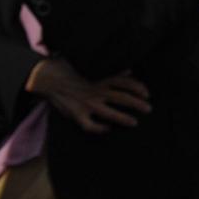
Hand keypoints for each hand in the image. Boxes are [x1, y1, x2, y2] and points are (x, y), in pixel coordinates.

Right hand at [27, 59, 151, 133]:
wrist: (49, 79)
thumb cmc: (73, 73)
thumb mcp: (94, 69)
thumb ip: (112, 73)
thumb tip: (130, 71)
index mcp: (101, 80)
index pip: (124, 83)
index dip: (137, 87)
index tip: (147, 93)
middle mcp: (96, 91)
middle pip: (121, 97)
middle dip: (136, 104)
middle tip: (148, 109)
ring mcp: (87, 104)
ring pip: (108, 112)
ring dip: (123, 117)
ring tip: (134, 122)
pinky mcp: (77, 114)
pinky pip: (89, 125)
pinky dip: (98, 128)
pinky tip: (107, 129)